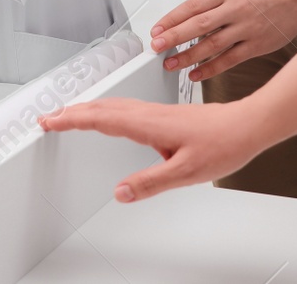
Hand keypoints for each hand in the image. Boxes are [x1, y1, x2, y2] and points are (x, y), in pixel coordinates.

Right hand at [39, 100, 260, 201]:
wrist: (247, 125)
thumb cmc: (223, 143)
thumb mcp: (185, 172)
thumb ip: (149, 183)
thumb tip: (120, 192)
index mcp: (148, 124)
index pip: (100, 119)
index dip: (71, 120)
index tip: (49, 121)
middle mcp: (149, 113)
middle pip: (101, 107)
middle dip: (71, 111)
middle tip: (49, 117)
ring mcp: (156, 112)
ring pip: (113, 105)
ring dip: (87, 109)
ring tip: (70, 115)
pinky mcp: (164, 114)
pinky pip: (125, 107)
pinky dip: (106, 110)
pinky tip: (109, 117)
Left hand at [149, 0, 296, 79]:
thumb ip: (213, 2)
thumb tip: (184, 20)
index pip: (191, 6)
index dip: (171, 19)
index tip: (156, 30)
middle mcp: (235, 8)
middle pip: (198, 25)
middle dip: (173, 38)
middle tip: (156, 48)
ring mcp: (247, 28)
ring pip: (211, 45)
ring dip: (188, 57)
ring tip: (171, 64)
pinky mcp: (257, 45)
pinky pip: (229, 60)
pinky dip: (210, 69)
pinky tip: (196, 74)